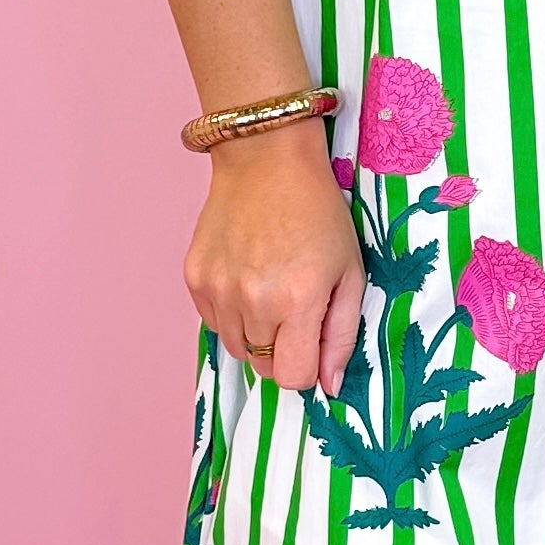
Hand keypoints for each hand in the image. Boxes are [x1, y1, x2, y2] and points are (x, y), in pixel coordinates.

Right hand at [185, 132, 365, 393]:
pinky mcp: (195, 278)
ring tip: (270, 289)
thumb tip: (330, 385)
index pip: (293, 378)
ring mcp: (218, 290)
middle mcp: (253, 302)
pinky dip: (231, 312)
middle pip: (264, 367)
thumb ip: (342, 334)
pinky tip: (247, 276)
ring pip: (236, 348)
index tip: (313, 339)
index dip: (308, 366)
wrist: (267, 159)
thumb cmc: (318, 212)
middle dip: (283, 349)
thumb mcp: (350, 271)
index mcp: (298, 302)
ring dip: (256, 333)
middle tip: (295, 308)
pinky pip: (213, 321)